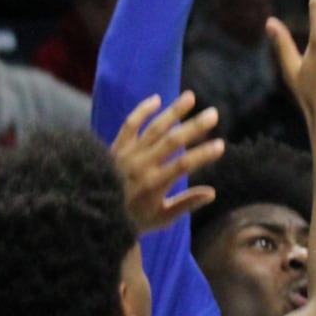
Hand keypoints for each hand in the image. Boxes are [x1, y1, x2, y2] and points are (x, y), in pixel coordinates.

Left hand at [110, 92, 223, 234]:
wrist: (95, 212)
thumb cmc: (132, 219)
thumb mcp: (161, 218)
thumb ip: (186, 204)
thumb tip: (212, 193)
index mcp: (155, 184)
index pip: (184, 165)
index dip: (203, 154)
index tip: (221, 145)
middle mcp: (142, 165)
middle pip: (172, 141)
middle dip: (194, 127)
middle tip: (213, 113)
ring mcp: (128, 153)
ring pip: (154, 128)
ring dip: (173, 111)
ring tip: (190, 96)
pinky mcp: (116, 146)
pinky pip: (129, 125)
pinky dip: (141, 111)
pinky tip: (157, 99)